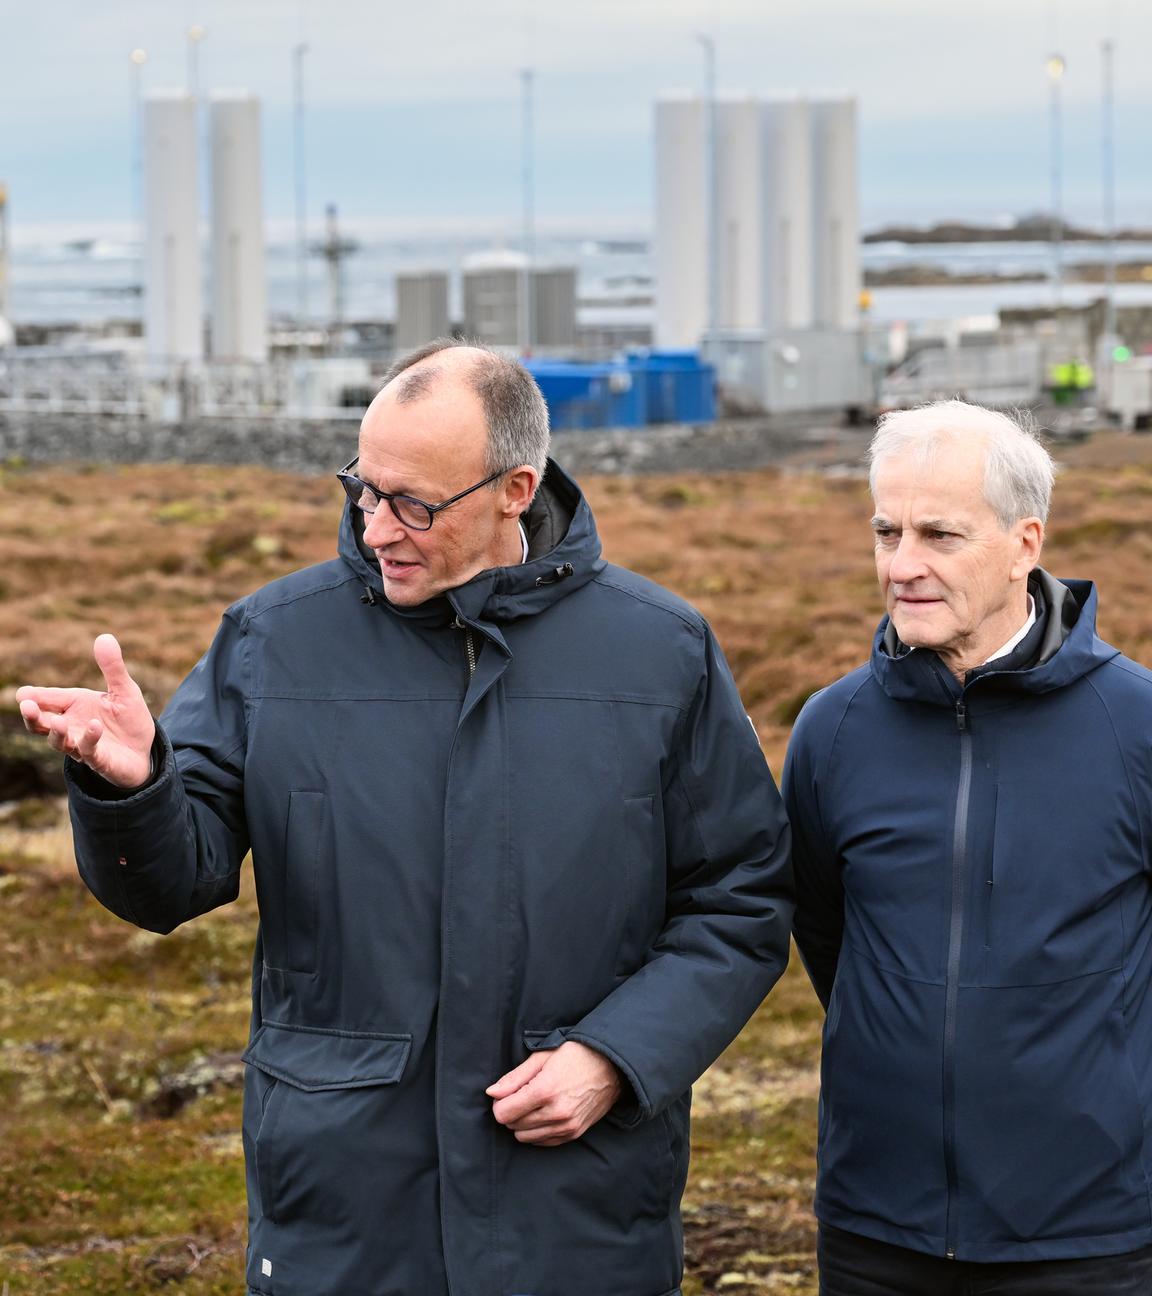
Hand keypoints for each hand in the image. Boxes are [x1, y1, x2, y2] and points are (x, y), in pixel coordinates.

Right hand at [16, 634, 155, 789]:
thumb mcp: (124, 690)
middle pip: (42, 724)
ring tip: (57, 721)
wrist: (146, 750)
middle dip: (33, 716)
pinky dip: (89, 739)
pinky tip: (94, 726)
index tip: (23, 694)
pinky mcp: (99, 760)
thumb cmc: (129, 719)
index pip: (48, 700)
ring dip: (56, 732)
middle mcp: (71, 726)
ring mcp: (82, 745)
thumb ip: (113, 667)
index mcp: (74, 706)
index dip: (34, 697)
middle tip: (26, 706)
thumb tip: (104, 637)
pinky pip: (89, 751)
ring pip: (59, 741)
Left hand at [486, 1040, 622, 1145]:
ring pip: (525, 1137)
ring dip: (523, 1123)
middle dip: (511, 1111)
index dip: (500, 1103)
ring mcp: (566, 1126)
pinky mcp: (574, 1134)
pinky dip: (537, 1131)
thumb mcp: (542, 1057)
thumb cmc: (575, 1056)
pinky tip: (544, 1113)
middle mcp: (556, 1113)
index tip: (507, 1093)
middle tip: (522, 1095)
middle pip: (513, 1126)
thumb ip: (514, 1078)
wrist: (611, 1067)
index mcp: (545, 1090)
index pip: (504, 1113)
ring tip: (534, 1104)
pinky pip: (542, 1142)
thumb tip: (492, 1093)